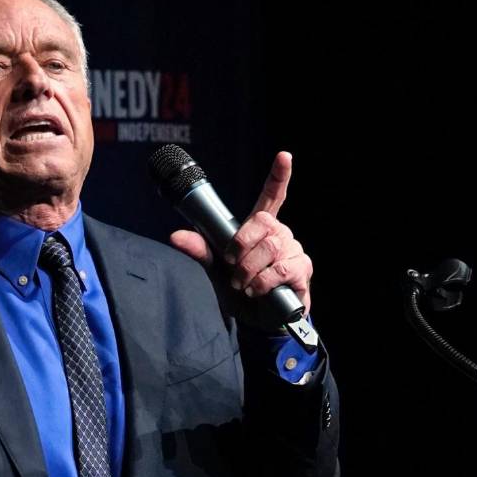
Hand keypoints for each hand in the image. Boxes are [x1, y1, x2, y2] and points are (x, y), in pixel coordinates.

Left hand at [170, 151, 312, 318]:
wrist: (257, 321)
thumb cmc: (239, 290)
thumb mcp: (215, 269)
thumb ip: (199, 250)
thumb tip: (175, 236)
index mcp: (259, 229)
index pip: (272, 197)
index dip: (278, 177)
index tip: (284, 156)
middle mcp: (280, 234)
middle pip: (262, 223)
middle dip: (241, 245)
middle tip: (232, 266)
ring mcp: (293, 250)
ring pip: (270, 246)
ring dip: (249, 268)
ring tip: (243, 283)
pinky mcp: (302, 270)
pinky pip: (281, 268)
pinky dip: (262, 281)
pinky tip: (257, 290)